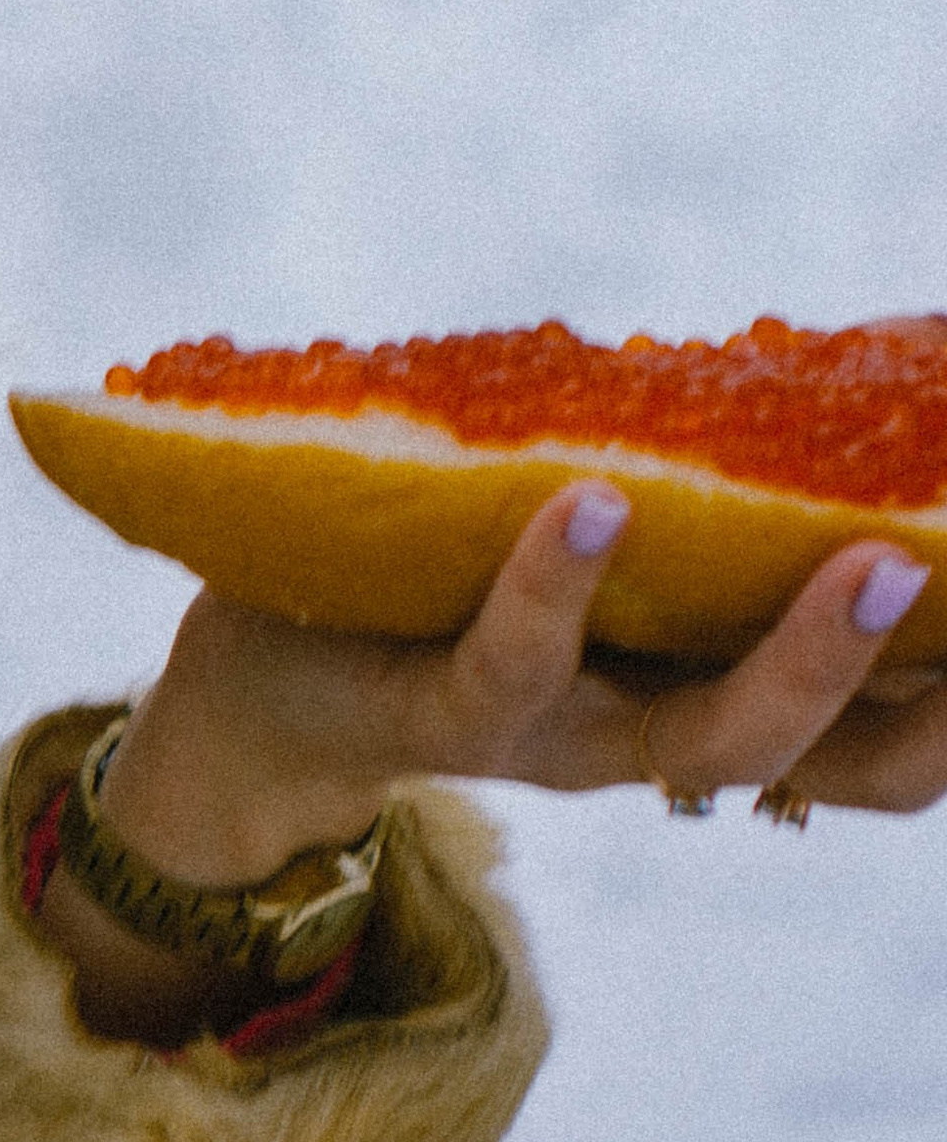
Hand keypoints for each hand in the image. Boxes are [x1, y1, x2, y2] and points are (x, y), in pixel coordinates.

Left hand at [39, 490, 946, 1044]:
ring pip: (707, 741)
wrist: (261, 698)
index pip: (884, 739)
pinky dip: (557, 583)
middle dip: (926, 690)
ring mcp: (558, 738)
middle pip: (841, 762)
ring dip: (799, 662)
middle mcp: (657, 738)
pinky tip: (595, 503)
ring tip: (864, 561)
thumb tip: (823, 379)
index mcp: (707, 694)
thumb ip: (693, 495)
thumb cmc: (450, 588)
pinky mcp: (440, 712)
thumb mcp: (597, 550)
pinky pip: (512, 667)